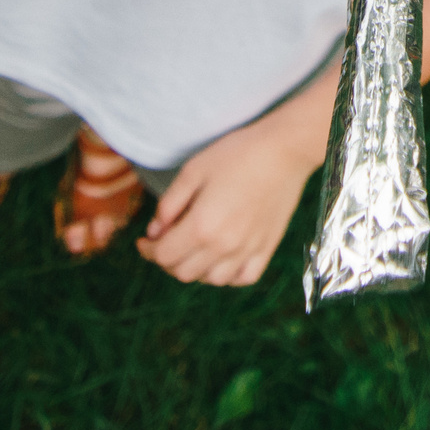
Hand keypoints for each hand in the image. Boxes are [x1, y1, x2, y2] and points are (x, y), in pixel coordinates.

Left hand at [135, 115, 317, 285]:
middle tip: (166, 242)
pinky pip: (243, 278)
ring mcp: (248, 250)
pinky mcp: (267, 248)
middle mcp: (223, 246)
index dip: (148, 250)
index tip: (145, 241)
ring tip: (194, 249)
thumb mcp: (193, 170)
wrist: (284, 150)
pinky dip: (229, 276)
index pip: (163, 256)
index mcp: (201, 226)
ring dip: (196, 269)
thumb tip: (155, 231)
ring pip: (212, 279)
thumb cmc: (237, 154)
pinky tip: (223, 258)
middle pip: (183, 272)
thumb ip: (169, 203)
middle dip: (168, 260)